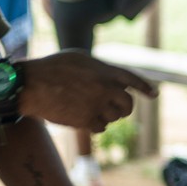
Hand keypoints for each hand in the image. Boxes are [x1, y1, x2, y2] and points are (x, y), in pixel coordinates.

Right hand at [20, 51, 155, 131]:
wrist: (32, 84)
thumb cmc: (51, 68)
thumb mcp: (79, 58)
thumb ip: (99, 68)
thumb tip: (111, 77)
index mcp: (105, 70)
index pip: (133, 80)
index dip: (145, 88)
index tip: (154, 95)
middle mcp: (106, 87)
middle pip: (128, 104)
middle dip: (124, 108)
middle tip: (116, 109)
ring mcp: (97, 104)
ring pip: (115, 117)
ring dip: (108, 116)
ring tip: (91, 109)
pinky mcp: (86, 120)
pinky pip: (101, 127)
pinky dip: (96, 125)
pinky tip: (84, 118)